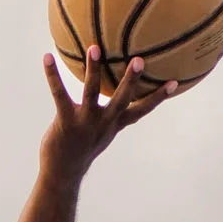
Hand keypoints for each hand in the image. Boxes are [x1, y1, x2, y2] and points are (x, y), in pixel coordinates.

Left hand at [41, 47, 176, 184]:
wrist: (62, 173)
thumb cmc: (83, 148)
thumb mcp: (102, 132)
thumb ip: (112, 114)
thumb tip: (119, 96)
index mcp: (114, 124)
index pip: (141, 110)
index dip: (158, 97)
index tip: (175, 82)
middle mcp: (103, 122)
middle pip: (121, 100)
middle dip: (131, 81)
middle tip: (139, 60)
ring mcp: (84, 122)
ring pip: (91, 93)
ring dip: (93, 70)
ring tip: (94, 48)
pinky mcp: (65, 121)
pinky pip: (59, 94)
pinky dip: (52, 75)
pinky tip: (47, 57)